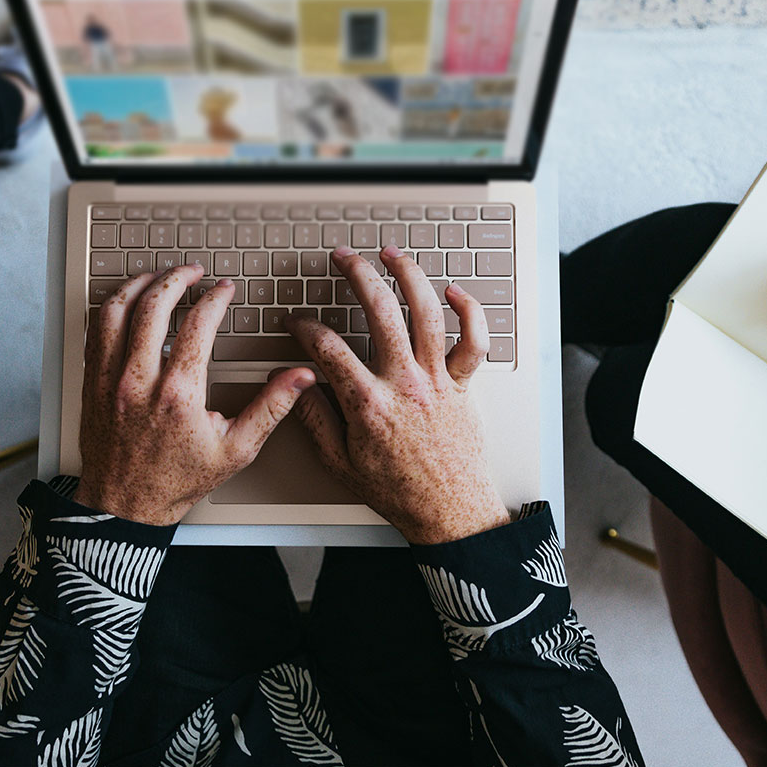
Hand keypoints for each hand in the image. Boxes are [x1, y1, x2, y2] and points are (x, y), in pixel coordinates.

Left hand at [73, 264, 313, 524]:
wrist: (125, 507)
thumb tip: (300, 377)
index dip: (214, 299)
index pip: (197, 325)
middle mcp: (139, 382)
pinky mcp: (91, 384)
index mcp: (178, 395)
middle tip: (193, 271)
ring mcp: (109, 380)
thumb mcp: (236, 449)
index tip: (223, 291)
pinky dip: (112, 307)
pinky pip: (95, 331)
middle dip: (177, 279)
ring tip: (159, 276)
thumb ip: (271, 407)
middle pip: (153, 307)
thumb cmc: (177, 482)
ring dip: (139, 285)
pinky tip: (127, 302)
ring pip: (117, 311)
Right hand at [285, 244, 508, 544]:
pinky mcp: (463, 385)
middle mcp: (405, 383)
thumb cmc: (398, 491)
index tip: (297, 322)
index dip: (305, 327)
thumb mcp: (339, 463)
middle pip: (380, 311)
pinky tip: (453, 292)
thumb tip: (293, 385)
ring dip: (408, 276)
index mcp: (369, 403)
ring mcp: (437, 380)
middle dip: (357, 274)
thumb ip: (313, 419)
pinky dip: (469, 311)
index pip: (327, 347)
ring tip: (391, 255)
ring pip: (427, 312)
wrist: (448, 511)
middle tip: (344, 257)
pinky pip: (473, 340)